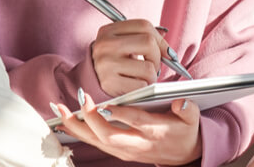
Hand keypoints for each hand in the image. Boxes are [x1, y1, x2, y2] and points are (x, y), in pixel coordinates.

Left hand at [51, 94, 202, 164]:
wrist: (183, 155)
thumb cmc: (185, 131)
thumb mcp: (193, 119)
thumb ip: (188, 109)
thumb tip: (181, 102)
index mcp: (155, 132)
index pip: (136, 122)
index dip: (120, 114)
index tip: (105, 103)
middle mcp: (137, 143)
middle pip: (109, 136)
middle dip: (90, 119)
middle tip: (79, 99)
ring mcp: (126, 150)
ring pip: (97, 141)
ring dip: (76, 126)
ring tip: (59, 110)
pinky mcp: (119, 151)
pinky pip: (94, 143)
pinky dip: (77, 133)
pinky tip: (64, 122)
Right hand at [92, 19, 169, 95]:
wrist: (91, 81)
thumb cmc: (114, 61)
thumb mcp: (124, 44)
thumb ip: (145, 40)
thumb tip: (170, 54)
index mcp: (109, 30)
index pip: (144, 26)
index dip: (160, 40)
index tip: (166, 52)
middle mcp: (105, 44)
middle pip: (148, 43)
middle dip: (157, 57)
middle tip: (152, 66)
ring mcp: (106, 63)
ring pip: (148, 68)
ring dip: (151, 76)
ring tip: (141, 77)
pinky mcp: (109, 83)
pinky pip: (142, 85)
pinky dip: (143, 88)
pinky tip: (135, 86)